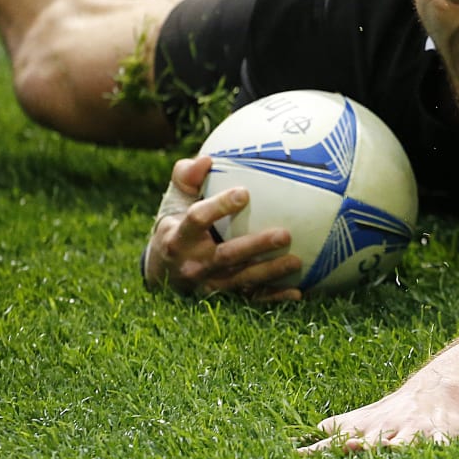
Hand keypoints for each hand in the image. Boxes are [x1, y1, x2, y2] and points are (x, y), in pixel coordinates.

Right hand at [143, 155, 302, 300]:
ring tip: (296, 262)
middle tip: (285, 235)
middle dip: (256, 247)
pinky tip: (296, 292)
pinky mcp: (222, 298)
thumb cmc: (176, 225)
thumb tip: (206, 159)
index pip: (198, 219)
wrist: (162, 271)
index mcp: (179, 236)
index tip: (245, 192)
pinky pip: (249, 299)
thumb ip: (186, 177)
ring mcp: (209, 284)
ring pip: (241, 280)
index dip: (220, 206)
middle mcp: (193, 263)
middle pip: (227, 255)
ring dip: (270, 272)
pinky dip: (272, 298)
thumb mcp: (175, 201)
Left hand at [298, 369, 458, 451]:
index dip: (323, 447)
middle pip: (373, 440)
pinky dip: (439, 444)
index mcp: (370, 426)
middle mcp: (389, 428)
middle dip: (361, 444)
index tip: (301, 454)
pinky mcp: (440, 434)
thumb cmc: (395, 411)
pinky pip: (441, 441)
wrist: (437, 390)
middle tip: (348, 445)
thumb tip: (311, 435)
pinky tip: (438, 447)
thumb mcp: (367, 416)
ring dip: (396, 445)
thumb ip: (340, 427)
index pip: (340, 438)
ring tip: (388, 448)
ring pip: (405, 441)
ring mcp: (414, 430)